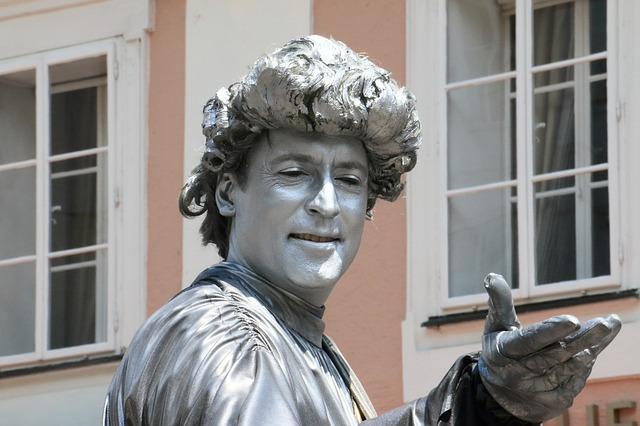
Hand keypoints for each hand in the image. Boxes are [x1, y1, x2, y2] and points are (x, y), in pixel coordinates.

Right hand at [477, 273, 621, 422]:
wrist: (500, 393)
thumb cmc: (500, 349)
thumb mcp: (496, 326)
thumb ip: (499, 302)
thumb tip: (492, 275)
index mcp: (503, 352)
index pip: (529, 341)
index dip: (550, 331)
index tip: (573, 320)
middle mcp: (518, 374)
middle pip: (555, 354)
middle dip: (582, 338)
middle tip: (604, 323)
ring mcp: (536, 390)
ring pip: (570, 367)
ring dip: (590, 347)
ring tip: (607, 327)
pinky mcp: (553, 402)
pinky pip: (575, 381)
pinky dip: (585, 364)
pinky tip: (591, 349)